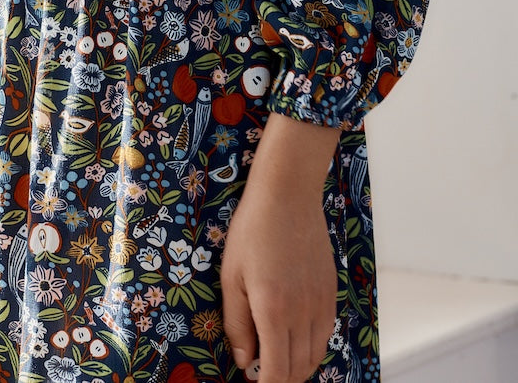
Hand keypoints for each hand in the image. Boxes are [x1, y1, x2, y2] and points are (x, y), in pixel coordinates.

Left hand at [220, 162, 336, 382]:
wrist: (287, 196)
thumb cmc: (252, 232)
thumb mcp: (231, 277)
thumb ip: (237, 324)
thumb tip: (244, 360)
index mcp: (274, 313)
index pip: (277, 372)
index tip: (253, 381)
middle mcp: (303, 314)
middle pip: (298, 369)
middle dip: (280, 379)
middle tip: (261, 371)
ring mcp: (321, 304)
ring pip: (315, 355)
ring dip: (297, 367)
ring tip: (276, 360)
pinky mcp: (331, 292)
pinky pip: (325, 334)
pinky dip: (311, 347)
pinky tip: (295, 338)